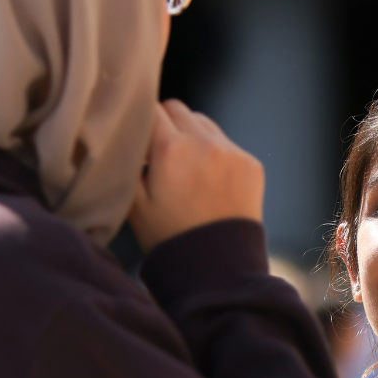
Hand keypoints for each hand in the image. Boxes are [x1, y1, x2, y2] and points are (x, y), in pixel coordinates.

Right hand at [128, 99, 264, 251]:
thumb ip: (127, 162)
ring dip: (192, 137)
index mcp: (171, 150)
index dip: (141, 124)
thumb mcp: (133, 203)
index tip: (140, 144)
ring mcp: (232, 152)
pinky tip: (209, 184)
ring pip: (203, 123)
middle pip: (178, 109)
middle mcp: (205, 143)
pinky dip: (215, 154)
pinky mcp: (251, 164)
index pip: (150, 109)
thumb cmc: (170, 239)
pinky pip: (226, 143)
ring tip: (186, 172)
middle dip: (166, 126)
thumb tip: (126, 136)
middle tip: (161, 158)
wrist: (217, 269)